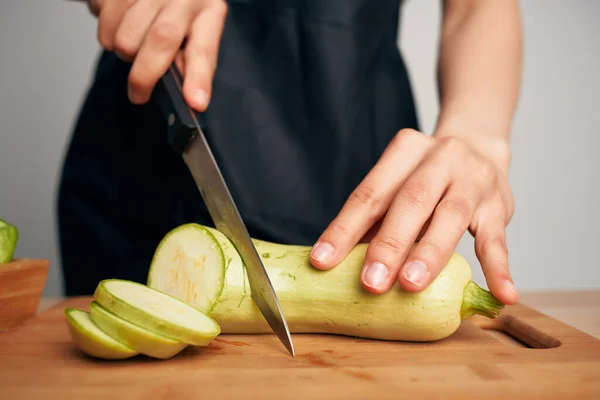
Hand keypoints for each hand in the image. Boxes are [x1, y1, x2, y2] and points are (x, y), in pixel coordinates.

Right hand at [88, 0, 227, 110]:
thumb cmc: (176, 12)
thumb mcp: (194, 32)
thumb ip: (189, 60)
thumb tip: (183, 93)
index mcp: (208, 12)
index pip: (203, 49)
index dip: (198, 78)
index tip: (196, 103)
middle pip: (161, 39)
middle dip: (145, 76)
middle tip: (139, 95)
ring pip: (126, 38)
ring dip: (125, 53)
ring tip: (133, 47)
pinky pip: (104, 24)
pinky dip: (108, 35)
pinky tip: (119, 25)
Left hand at [309, 128, 518, 304]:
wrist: (479, 147)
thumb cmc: (425, 177)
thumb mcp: (399, 184)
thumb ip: (375, 218)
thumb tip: (337, 263)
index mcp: (405, 150)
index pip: (369, 193)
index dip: (344, 228)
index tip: (322, 261)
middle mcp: (440, 157)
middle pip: (411, 200)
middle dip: (389, 244)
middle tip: (371, 282)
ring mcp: (473, 179)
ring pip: (451, 216)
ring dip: (430, 253)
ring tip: (412, 285)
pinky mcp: (498, 204)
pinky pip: (498, 239)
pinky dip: (499, 268)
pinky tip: (503, 294)